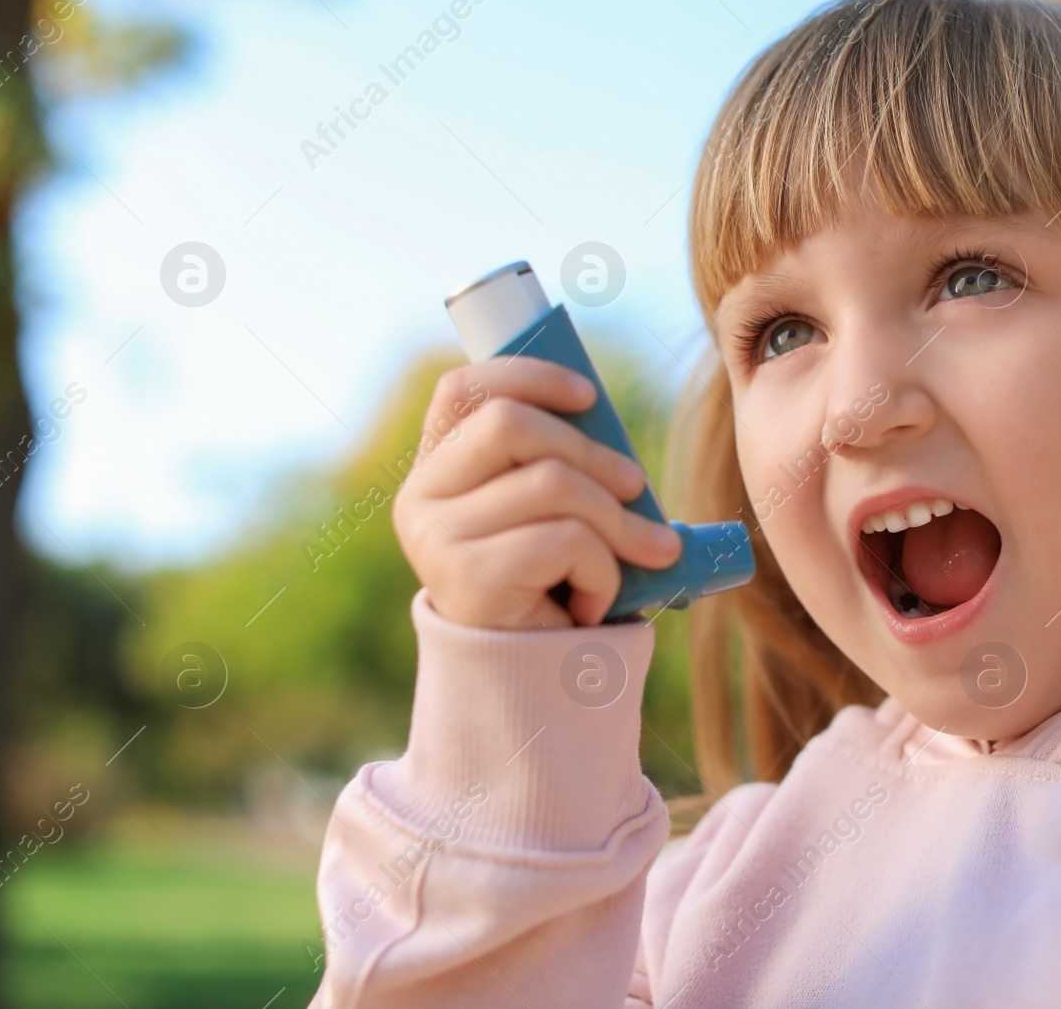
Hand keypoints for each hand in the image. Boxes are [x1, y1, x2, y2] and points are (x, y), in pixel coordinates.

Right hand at [392, 358, 682, 628]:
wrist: (528, 682)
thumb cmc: (549, 585)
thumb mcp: (546, 513)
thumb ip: (556, 462)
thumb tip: (608, 421)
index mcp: (434, 470)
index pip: (462, 390)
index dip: (527, 377)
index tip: (587, 394)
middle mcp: (420, 499)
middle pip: (512, 426)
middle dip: (595, 452)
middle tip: (640, 489)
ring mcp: (438, 540)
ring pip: (552, 483)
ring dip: (617, 520)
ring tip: (638, 556)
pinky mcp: (471, 581)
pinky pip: (567, 541)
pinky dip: (605, 569)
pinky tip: (594, 601)